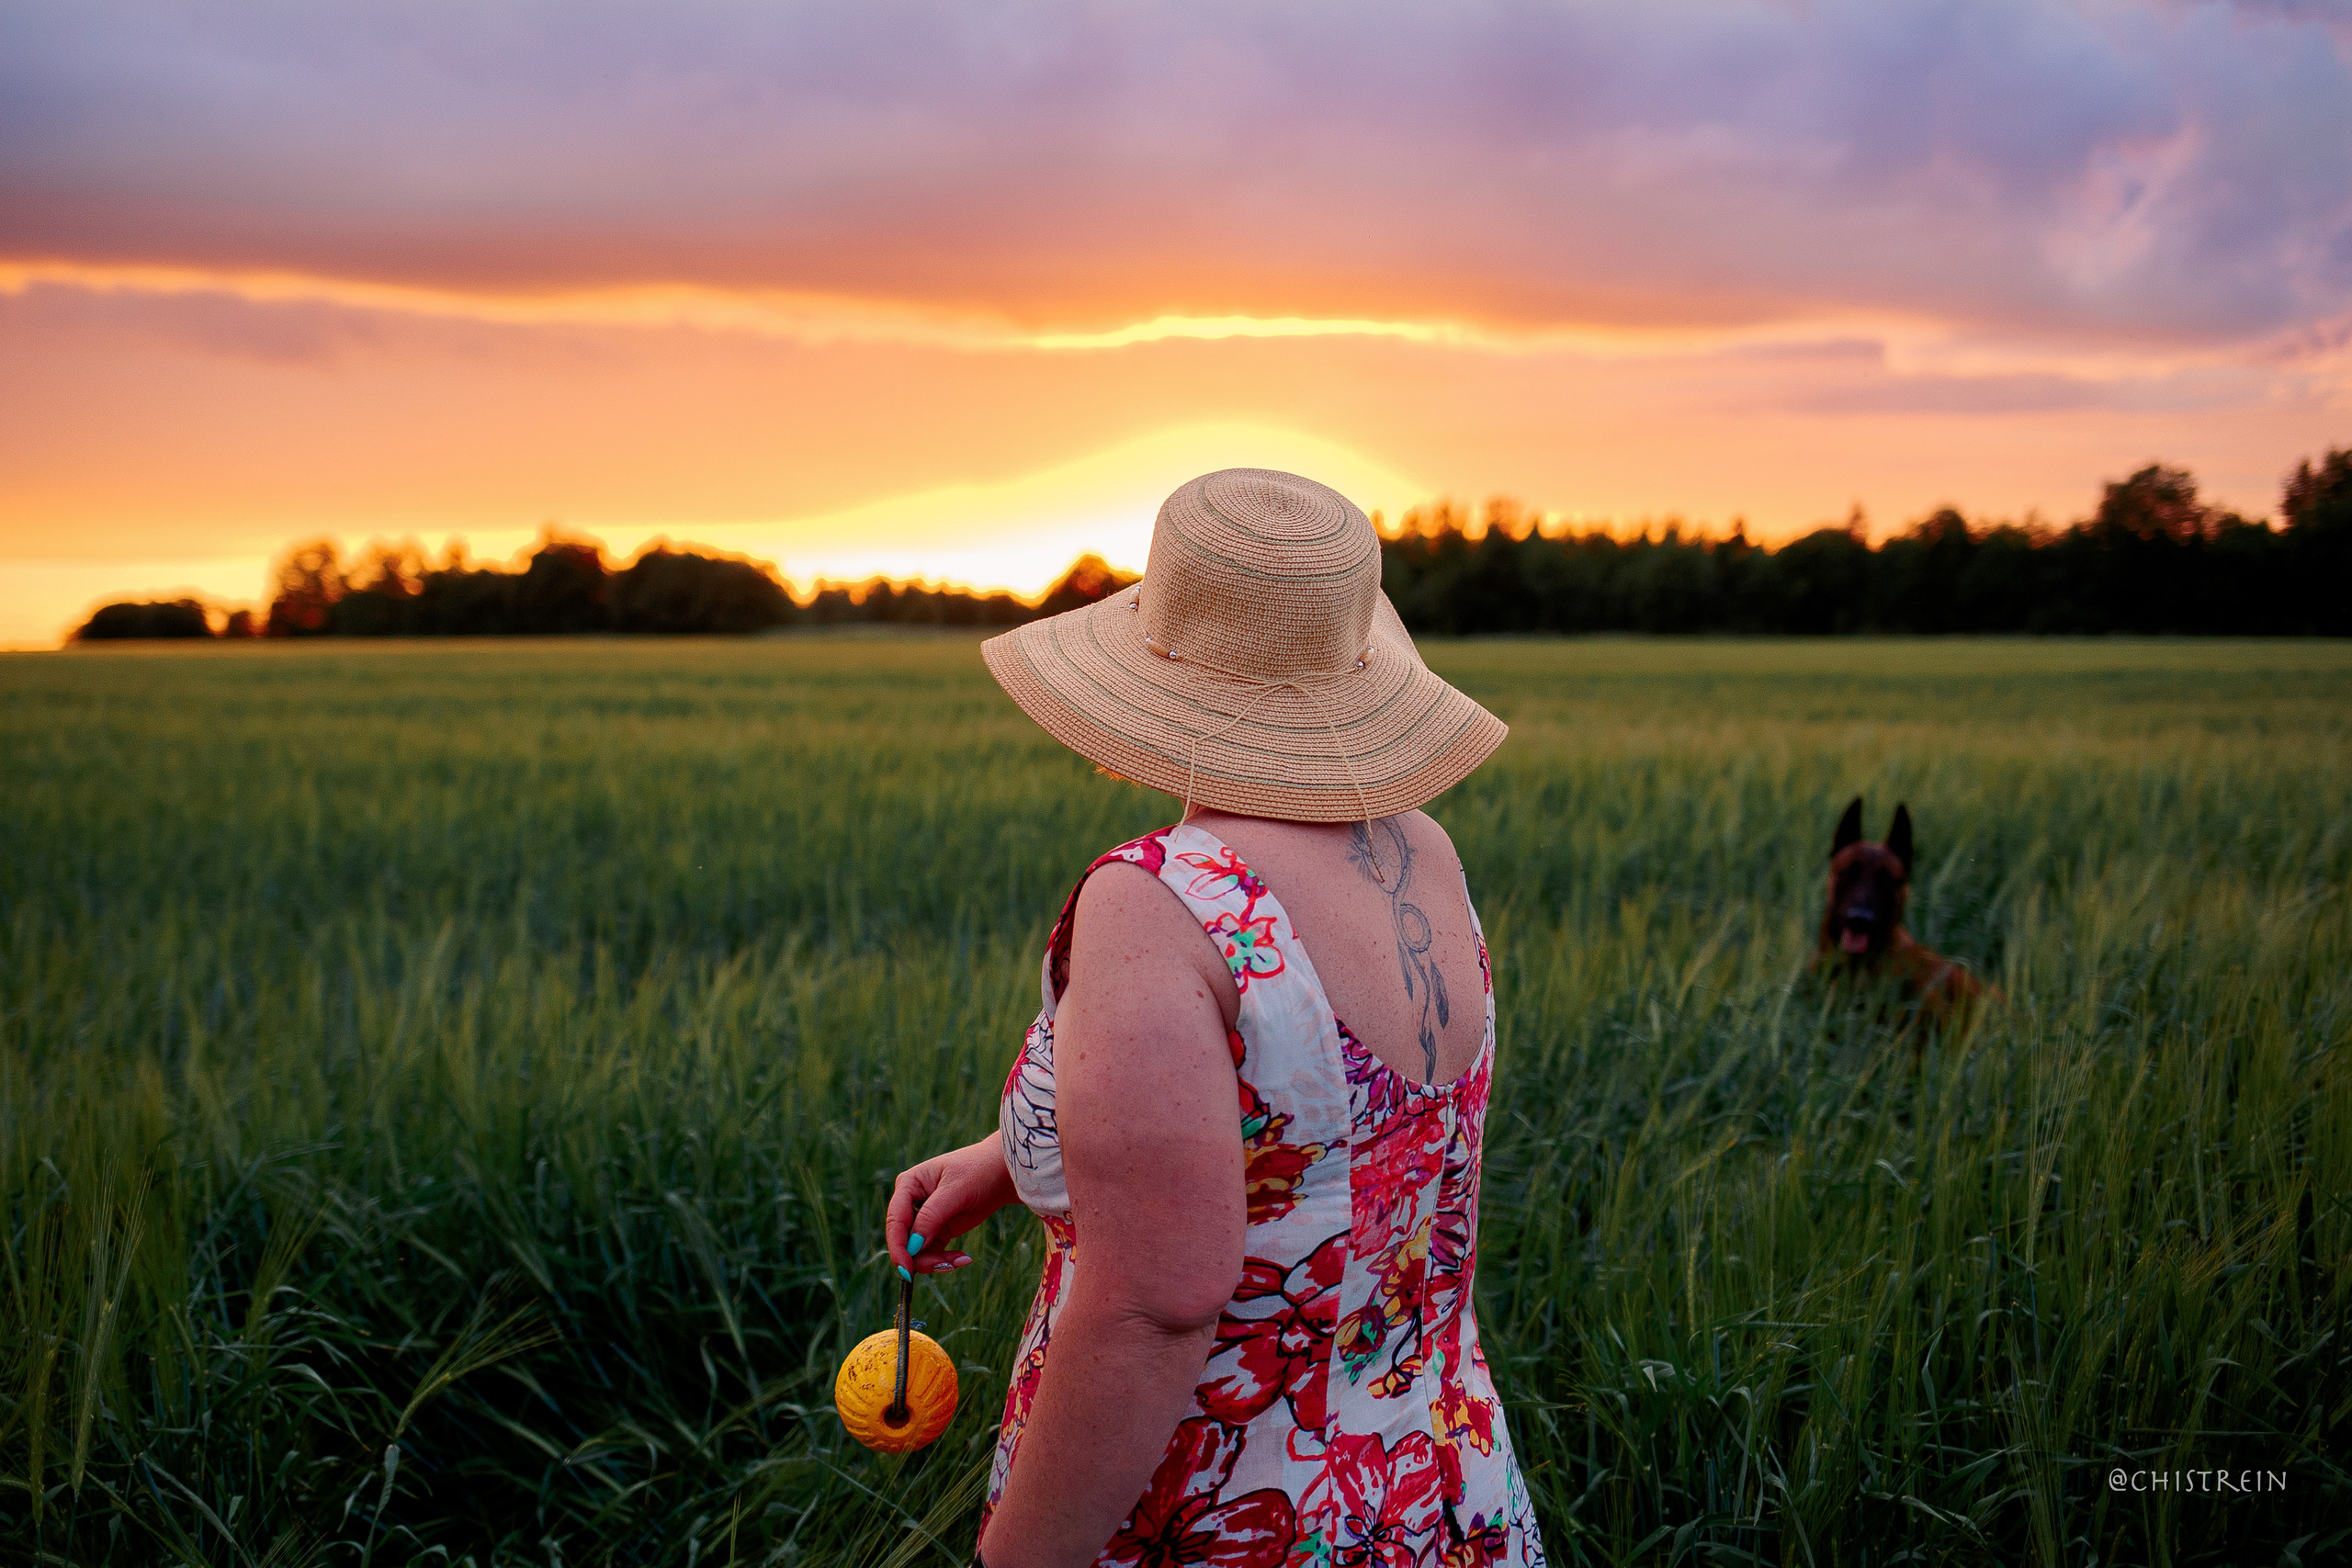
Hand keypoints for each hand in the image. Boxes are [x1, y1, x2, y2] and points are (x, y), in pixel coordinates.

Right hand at [888, 1135, 1019, 1275]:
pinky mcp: (939, 1229)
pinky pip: (933, 1252)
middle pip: (904, 1239)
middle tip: (946, 1265)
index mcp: (909, 1184)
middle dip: (921, 1257)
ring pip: (918, 1250)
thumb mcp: (955, 1191)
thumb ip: (932, 1216)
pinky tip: (963, 1258)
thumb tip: (913, 1245)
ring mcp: (925, 1217)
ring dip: (936, 1261)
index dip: (898, 1246)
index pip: (896, 1220)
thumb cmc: (979, 1170)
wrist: (1003, 1172)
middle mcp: (911, 1202)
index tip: (907, 1268)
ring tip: (960, 1260)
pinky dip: (945, 1259)